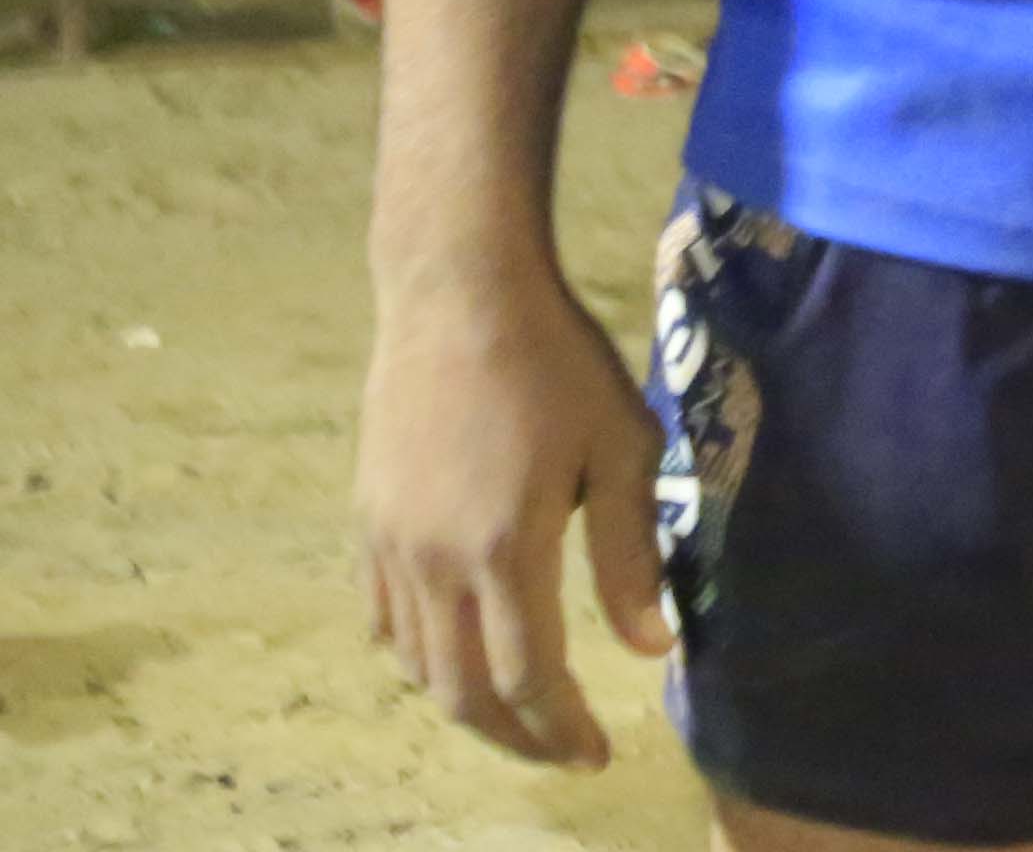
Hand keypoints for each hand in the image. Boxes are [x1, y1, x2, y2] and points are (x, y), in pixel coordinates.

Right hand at [353, 251, 670, 767]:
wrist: (457, 294)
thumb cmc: (558, 362)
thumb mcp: (622, 448)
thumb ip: (631, 554)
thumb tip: (652, 649)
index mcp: (503, 549)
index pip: (527, 677)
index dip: (562, 728)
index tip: (598, 754)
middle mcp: (433, 562)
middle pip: (460, 692)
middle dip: (513, 736)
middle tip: (560, 751)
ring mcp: (389, 545)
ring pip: (415, 665)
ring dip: (465, 704)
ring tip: (518, 714)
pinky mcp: (366, 522)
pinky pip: (384, 621)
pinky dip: (419, 659)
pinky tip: (454, 657)